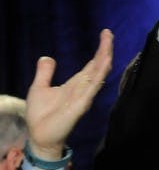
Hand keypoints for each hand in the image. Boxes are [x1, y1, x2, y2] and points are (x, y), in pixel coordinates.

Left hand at [25, 29, 113, 160]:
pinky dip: (97, 79)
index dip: (99, 51)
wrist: (39, 135)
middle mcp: (83, 89)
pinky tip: (102, 68)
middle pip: (97, 67)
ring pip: (97, 76)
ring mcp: (83, 97)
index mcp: (75, 84)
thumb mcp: (39, 88)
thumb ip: (45, 73)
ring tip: (108, 48)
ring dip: (103, 62)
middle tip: (108, 34)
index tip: (105, 34)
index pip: (91, 65)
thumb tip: (48, 57)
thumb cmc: (40, 115)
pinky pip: (90, 90)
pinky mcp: (79, 106)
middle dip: (104, 51)